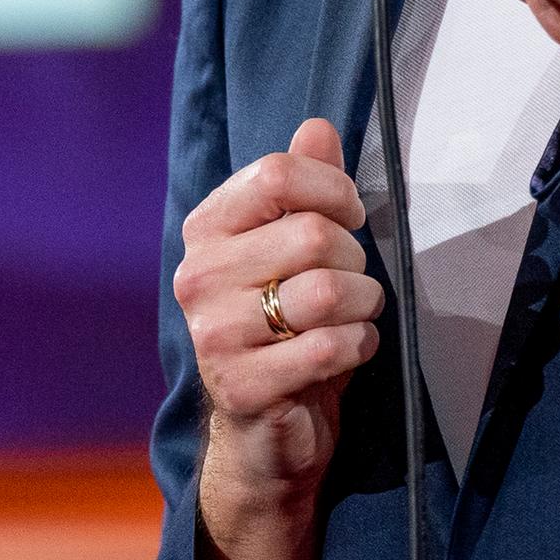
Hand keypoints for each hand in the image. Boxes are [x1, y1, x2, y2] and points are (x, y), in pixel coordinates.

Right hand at [175, 116, 383, 559]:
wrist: (267, 433)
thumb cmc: (287, 330)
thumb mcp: (295, 252)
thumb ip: (305, 188)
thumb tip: (318, 126)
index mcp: (205, 231)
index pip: (275, 173)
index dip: (333, 189)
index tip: (351, 216)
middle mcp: (197, 277)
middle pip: (311, 235)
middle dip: (355, 262)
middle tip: (352, 286)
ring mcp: (213, 334)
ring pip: (324, 292)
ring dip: (363, 306)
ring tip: (355, 318)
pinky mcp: (241, 385)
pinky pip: (328, 348)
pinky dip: (358, 347)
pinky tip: (348, 352)